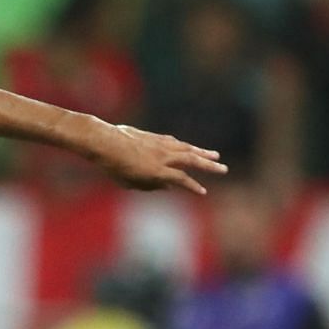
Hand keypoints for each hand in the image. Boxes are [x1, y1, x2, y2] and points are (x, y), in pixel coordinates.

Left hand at [88, 123, 226, 195]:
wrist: (104, 142)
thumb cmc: (113, 167)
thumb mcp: (130, 183)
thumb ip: (151, 186)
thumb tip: (169, 187)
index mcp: (157, 171)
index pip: (181, 179)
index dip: (193, 186)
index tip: (203, 191)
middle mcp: (162, 157)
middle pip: (191, 160)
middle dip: (209, 165)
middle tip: (224, 169)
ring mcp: (160, 145)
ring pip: (186, 148)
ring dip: (202, 152)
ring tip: (215, 155)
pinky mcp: (154, 137)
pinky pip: (174, 142)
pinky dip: (184, 146)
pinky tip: (189, 148)